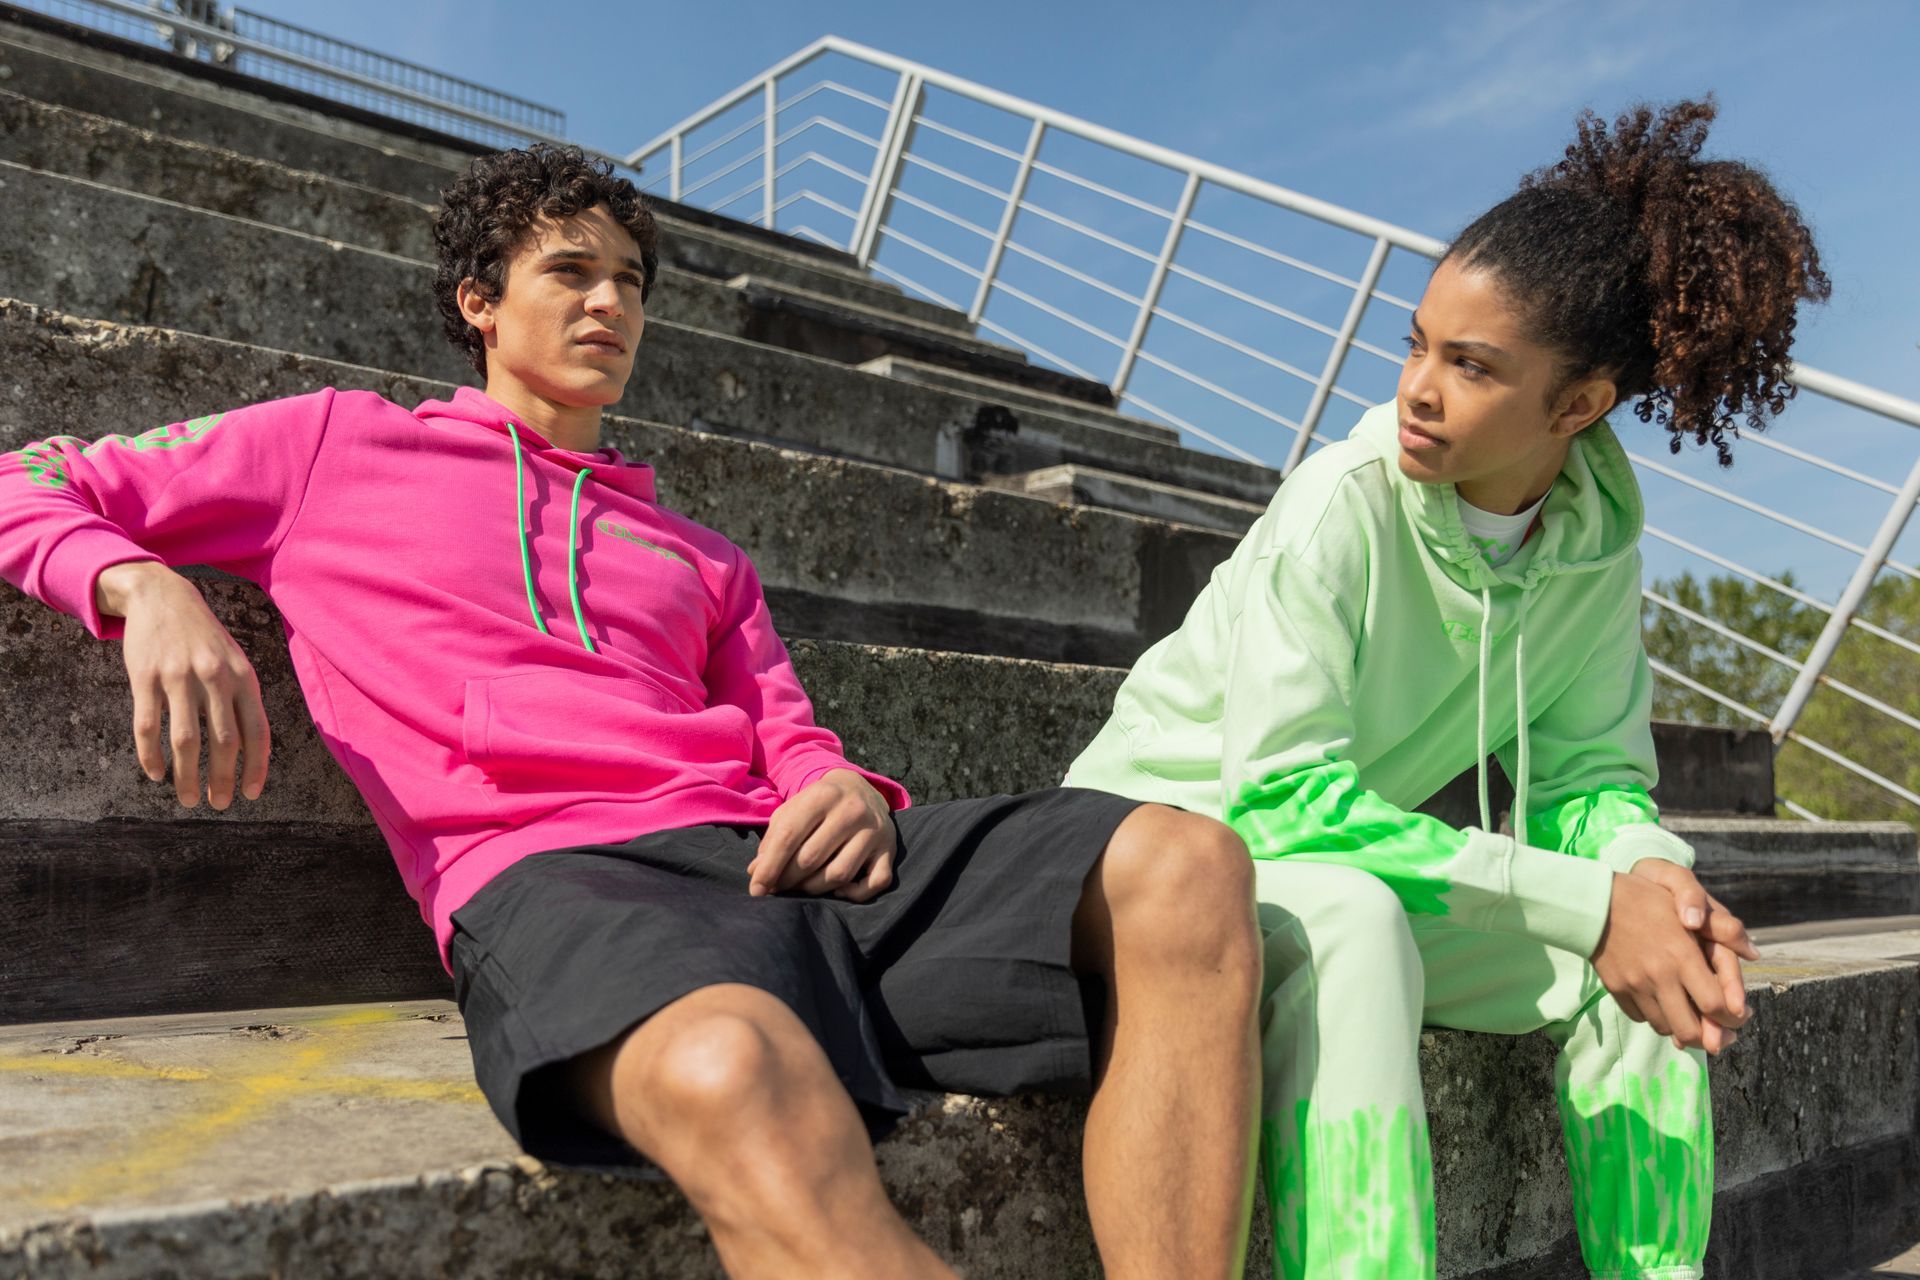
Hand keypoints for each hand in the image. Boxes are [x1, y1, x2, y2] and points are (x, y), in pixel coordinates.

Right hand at [98, 560, 270, 809]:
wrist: (163, 595)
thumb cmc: (205, 638)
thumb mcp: (236, 661)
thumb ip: (244, 700)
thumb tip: (253, 750)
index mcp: (243, 677)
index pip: (257, 731)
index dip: (256, 767)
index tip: (251, 794)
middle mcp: (215, 678)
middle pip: (223, 741)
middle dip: (222, 779)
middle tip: (218, 804)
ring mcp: (179, 677)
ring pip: (185, 740)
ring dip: (187, 776)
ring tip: (189, 799)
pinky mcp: (145, 677)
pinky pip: (148, 726)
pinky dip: (151, 756)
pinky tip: (156, 774)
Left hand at [748, 769, 896, 901]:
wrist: (859, 788)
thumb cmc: (817, 805)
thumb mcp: (792, 811)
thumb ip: (773, 840)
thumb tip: (756, 874)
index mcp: (822, 795)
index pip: (789, 837)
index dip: (769, 867)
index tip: (756, 889)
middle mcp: (851, 810)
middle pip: (811, 859)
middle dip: (788, 880)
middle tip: (778, 887)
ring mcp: (875, 830)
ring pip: (839, 874)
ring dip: (814, 889)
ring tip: (802, 886)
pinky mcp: (890, 848)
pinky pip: (875, 883)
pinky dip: (854, 894)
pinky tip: (838, 890)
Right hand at [1591, 871, 1748, 1054]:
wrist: (1593, 903)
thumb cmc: (1647, 898)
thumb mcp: (1690, 907)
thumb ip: (1724, 930)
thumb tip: (1754, 954)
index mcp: (1682, 956)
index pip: (1716, 1005)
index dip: (1733, 1018)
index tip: (1740, 1017)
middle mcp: (1660, 976)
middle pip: (1691, 1030)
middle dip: (1711, 1038)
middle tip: (1721, 1035)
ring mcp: (1636, 986)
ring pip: (1666, 1028)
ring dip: (1682, 1029)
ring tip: (1693, 1020)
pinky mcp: (1617, 989)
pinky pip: (1642, 1018)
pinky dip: (1656, 1017)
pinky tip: (1663, 1005)